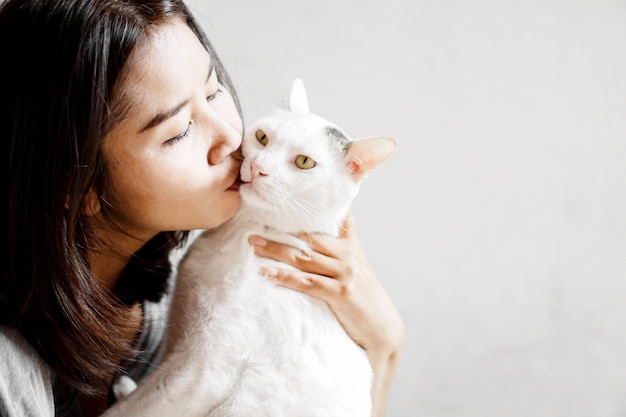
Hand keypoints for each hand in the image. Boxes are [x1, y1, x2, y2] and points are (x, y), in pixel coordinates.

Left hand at [249, 210, 404, 416]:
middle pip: (309, 239)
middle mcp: (349, 255)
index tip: (286, 202)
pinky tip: (269, 273)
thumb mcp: (356, 270)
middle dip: (281, 233)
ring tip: (255, 245)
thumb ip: (338, 254)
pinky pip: (308, 282)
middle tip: (254, 228)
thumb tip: (313, 245)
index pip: (334, 219)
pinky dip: (286, 277)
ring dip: (277, 251)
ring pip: (305, 258)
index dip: (313, 208)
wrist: (383, 329)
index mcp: (351, 246)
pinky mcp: (341, 292)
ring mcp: (346, 273)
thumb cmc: (365, 300)